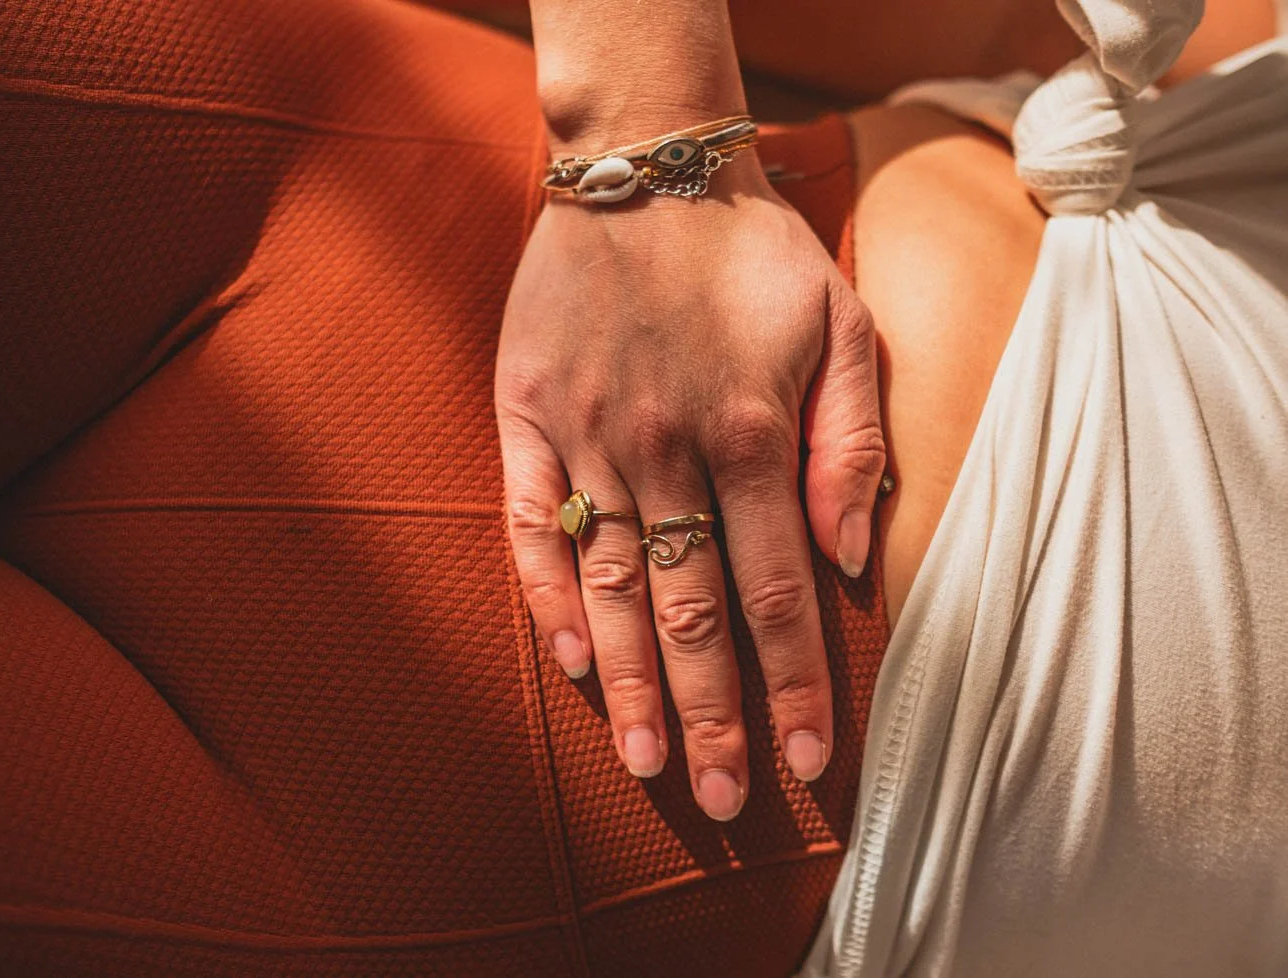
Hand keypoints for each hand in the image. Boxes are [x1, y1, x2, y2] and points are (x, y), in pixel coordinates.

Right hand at [496, 159, 884, 819]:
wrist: (644, 169)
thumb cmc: (752, 254)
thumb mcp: (842, 323)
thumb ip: (851, 441)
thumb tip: (846, 554)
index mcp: (748, 433)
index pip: (776, 591)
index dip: (792, 684)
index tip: (802, 764)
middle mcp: (665, 450)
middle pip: (691, 611)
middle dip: (713, 714)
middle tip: (721, 803)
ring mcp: (587, 438)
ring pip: (610, 586)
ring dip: (632, 683)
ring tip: (651, 765)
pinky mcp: (527, 419)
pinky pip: (532, 526)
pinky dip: (548, 598)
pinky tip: (570, 664)